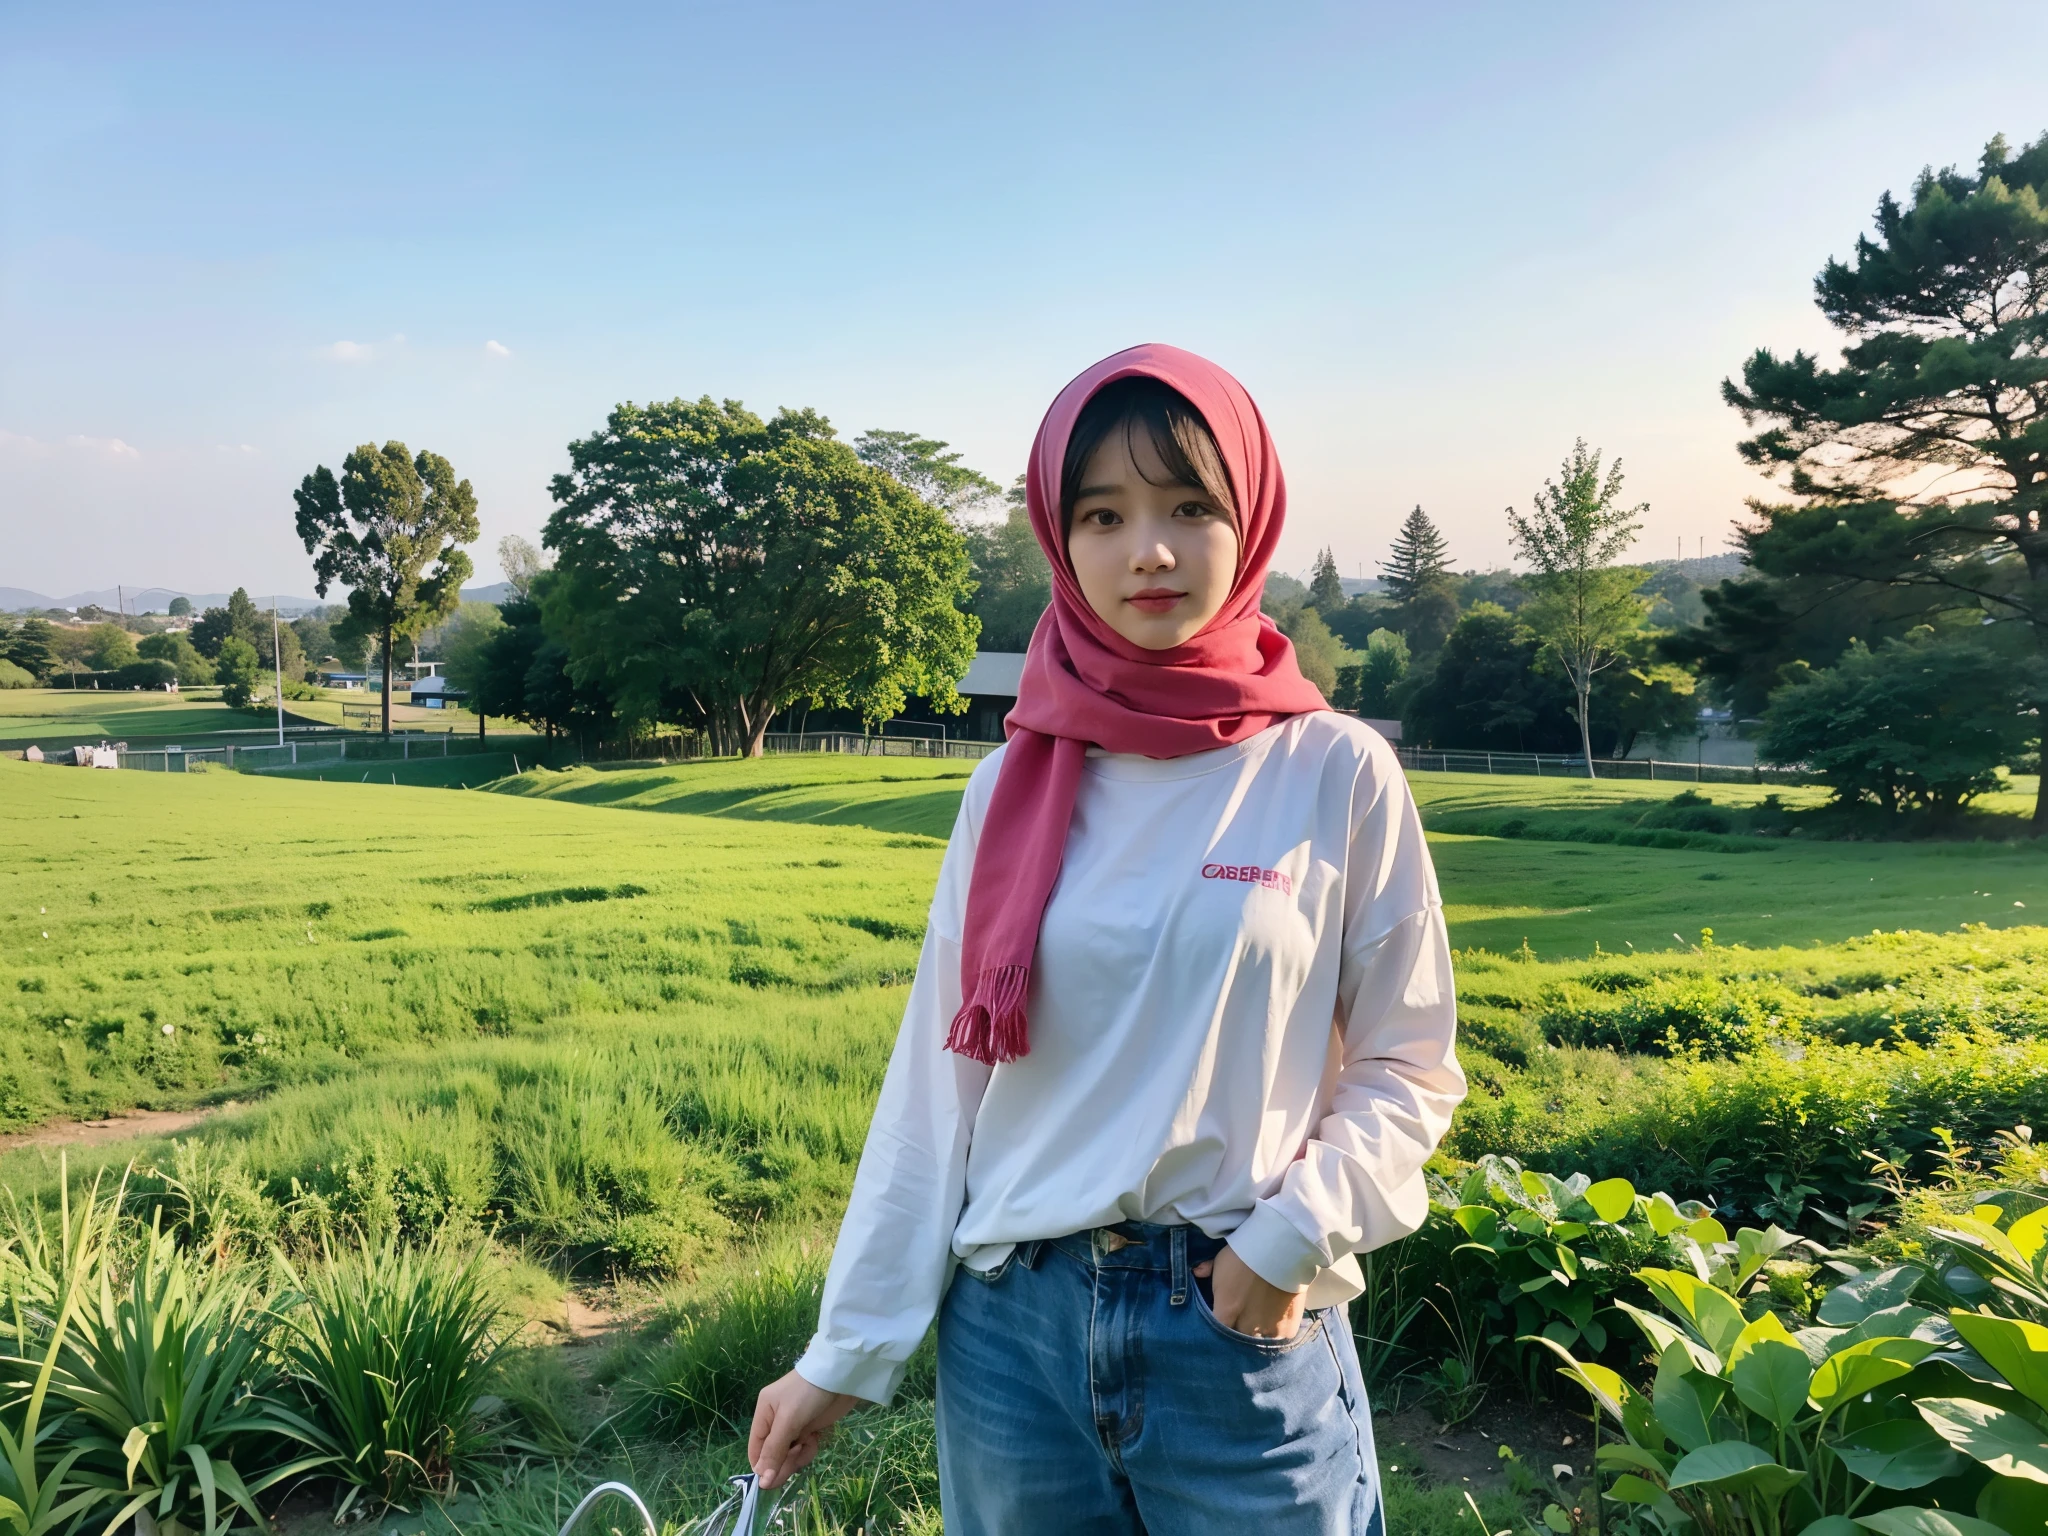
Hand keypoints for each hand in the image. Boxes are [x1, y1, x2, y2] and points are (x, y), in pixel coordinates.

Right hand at [749, 1370, 857, 1489]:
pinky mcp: (810, 1428)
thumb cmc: (808, 1394)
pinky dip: (809, 1449)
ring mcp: (794, 1426)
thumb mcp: (788, 1421)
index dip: (762, 1466)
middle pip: (773, 1454)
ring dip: (798, 1456)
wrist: (841, 1377)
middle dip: (783, 1461)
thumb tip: (761, 1480)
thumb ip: (774, 1450)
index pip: (756, 1447)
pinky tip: (816, 1440)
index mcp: (764, 1413)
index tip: (771, 1482)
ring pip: (789, 1454)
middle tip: (796, 1460)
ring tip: (808, 1444)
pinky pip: (804, 1449)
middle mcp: (776, 1421)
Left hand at [1195, 1244, 1307, 1338]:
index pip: (1215, 1335)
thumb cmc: (1245, 1254)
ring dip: (1256, 1340)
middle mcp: (1246, 1327)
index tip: (1219, 1327)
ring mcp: (1269, 1330)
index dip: (1216, 1332)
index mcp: (1226, 1312)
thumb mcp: (1221, 1260)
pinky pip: (1280, 1343)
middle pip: (1237, 1343)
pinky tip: (1276, 1330)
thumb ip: (1207, 1270)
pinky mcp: (1288, 1329)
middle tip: (1239, 1328)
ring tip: (1258, 1332)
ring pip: (1258, 1347)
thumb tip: (1196, 1272)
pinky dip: (1277, 1338)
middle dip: (1236, 1337)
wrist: (1281, 1250)